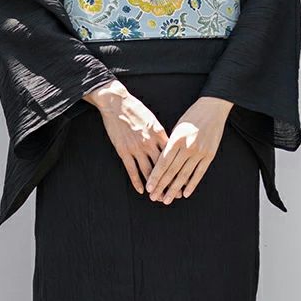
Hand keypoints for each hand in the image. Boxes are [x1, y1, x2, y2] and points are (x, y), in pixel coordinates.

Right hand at [84, 79, 168, 195]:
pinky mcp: (124, 151)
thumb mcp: (153, 120)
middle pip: (162, 167)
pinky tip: (141, 190)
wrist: (116, 103)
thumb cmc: (136, 109)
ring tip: (159, 197)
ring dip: (154, 186)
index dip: (178, 170)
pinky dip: (137, 181)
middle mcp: (150, 143)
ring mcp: (136, 148)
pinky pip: (131, 170)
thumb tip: (170, 145)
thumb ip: (161, 134)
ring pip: (148, 171)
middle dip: (169, 183)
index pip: (172, 156)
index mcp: (159, 134)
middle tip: (174, 195)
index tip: (184, 181)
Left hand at [144, 96, 233, 203]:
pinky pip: (199, 173)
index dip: (155, 177)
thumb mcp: (176, 128)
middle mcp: (187, 147)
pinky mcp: (209, 155)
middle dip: (162, 186)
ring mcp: (199, 152)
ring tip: (167, 200)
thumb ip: (169, 145)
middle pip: (172, 172)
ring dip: (175, 189)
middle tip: (154, 198)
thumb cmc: (191, 117)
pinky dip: (192, 184)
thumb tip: (160, 163)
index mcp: (176, 140)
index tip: (148, 188)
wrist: (213, 108)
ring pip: (185, 175)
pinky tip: (185, 194)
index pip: (162, 163)